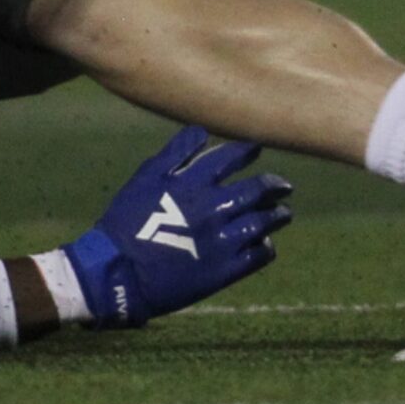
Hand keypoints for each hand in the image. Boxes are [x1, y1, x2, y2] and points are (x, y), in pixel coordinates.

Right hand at [63, 126, 290, 327]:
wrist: (120, 272)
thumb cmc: (128, 220)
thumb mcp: (146, 177)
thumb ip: (175, 153)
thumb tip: (201, 132)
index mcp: (194, 183)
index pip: (231, 158)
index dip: (248, 151)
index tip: (257, 148)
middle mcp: (213, 208)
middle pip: (256, 191)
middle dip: (274, 185)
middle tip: (284, 185)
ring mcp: (222, 240)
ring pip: (263, 223)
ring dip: (277, 216)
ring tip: (283, 213)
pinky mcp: (224, 271)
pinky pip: (257, 256)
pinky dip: (266, 247)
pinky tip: (265, 244)